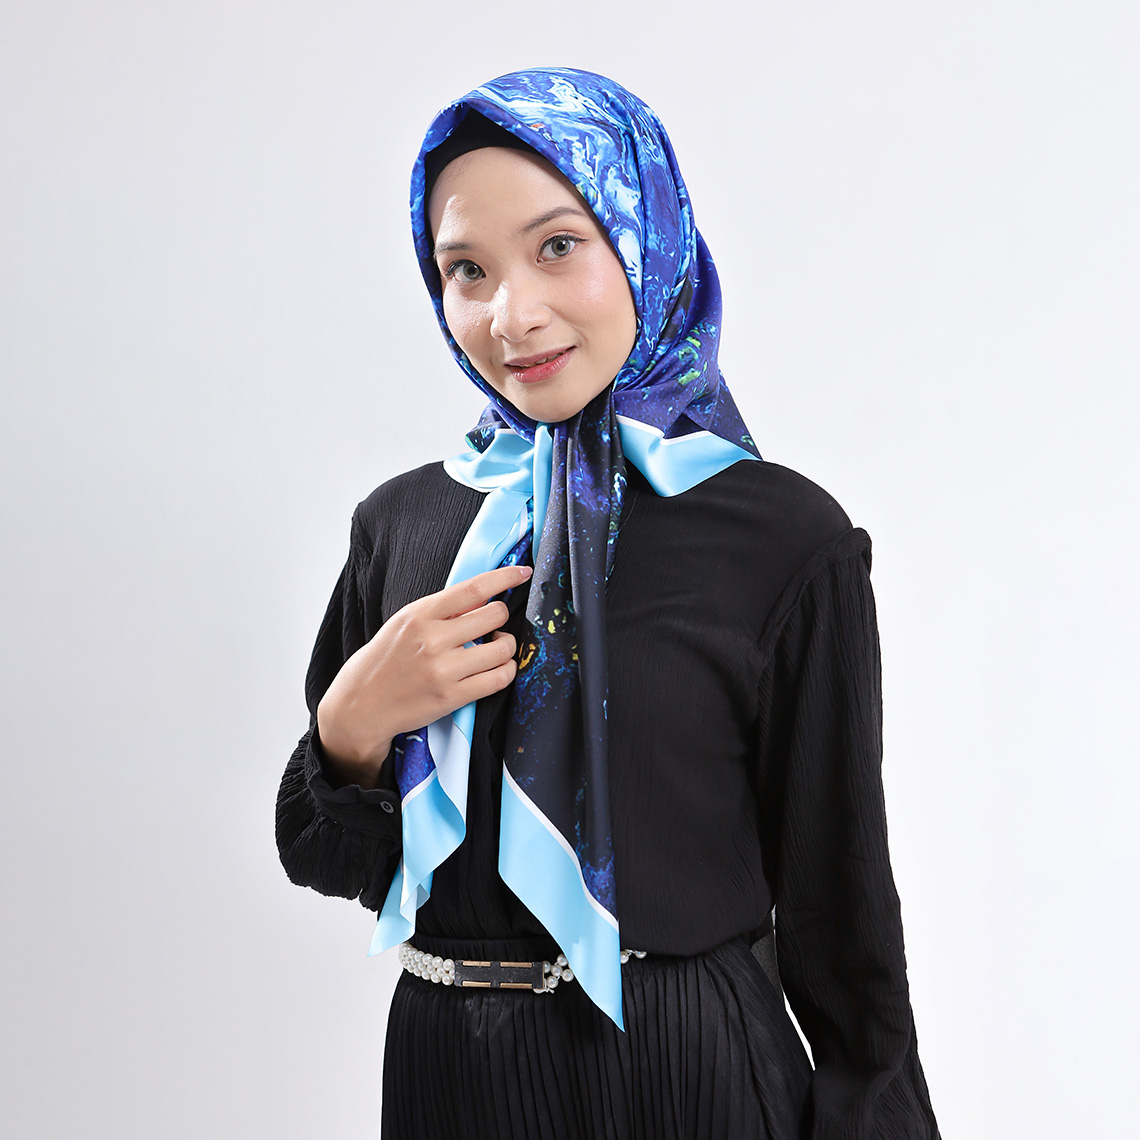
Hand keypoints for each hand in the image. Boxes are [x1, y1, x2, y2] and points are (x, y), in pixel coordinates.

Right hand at [316, 564, 531, 787]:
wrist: (360, 706)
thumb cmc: (384, 661)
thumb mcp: (404, 623)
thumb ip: (441, 610)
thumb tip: (484, 595)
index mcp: (419, 614)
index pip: (474, 588)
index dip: (505, 577)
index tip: (523, 572)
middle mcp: (432, 639)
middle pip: (494, 615)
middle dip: (503, 617)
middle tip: (495, 624)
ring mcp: (443, 669)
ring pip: (503, 648)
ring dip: (507, 645)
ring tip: (495, 648)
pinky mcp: (451, 697)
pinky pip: (499, 678)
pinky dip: (507, 670)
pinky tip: (499, 668)